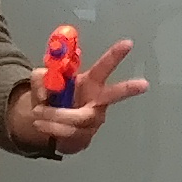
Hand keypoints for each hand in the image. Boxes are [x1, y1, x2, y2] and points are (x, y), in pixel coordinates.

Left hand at [4, 42, 148, 154]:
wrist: (47, 127)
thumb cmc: (51, 99)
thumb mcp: (41, 82)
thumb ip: (42, 79)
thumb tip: (47, 88)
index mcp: (90, 83)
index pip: (104, 67)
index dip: (115, 55)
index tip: (128, 43)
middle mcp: (97, 102)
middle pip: (114, 95)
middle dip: (128, 88)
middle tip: (144, 84)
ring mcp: (93, 122)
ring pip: (78, 118)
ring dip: (54, 115)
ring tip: (37, 113)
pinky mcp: (85, 138)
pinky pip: (69, 133)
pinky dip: (51, 127)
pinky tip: (41, 124)